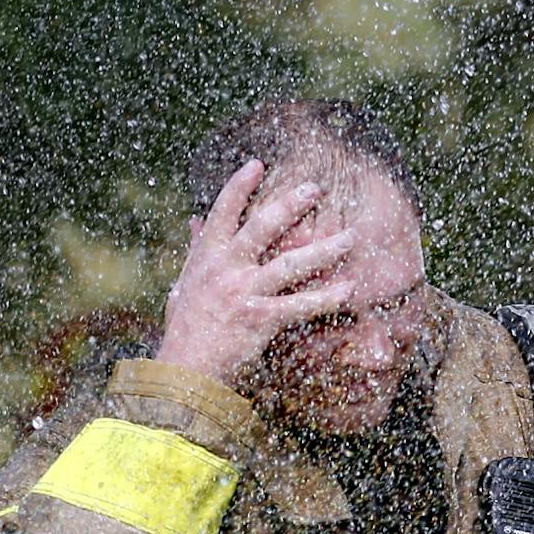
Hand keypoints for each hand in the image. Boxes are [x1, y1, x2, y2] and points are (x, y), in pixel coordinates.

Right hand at [155, 159, 356, 388]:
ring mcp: (243, 292)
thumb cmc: (183, 329)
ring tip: (350, 238)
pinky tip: (349, 288)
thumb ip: (194, 251)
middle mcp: (225, 269)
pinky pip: (300, 304)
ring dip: (324, 249)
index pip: (222, 211)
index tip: (257, 164)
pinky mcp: (260, 318)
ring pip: (290, 264)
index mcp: (206, 258)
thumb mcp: (183, 284)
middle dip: (290, 204)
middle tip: (315, 188)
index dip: (239, 185)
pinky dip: (326, 297)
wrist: (184, 370)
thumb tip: (193, 221)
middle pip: (262, 226)